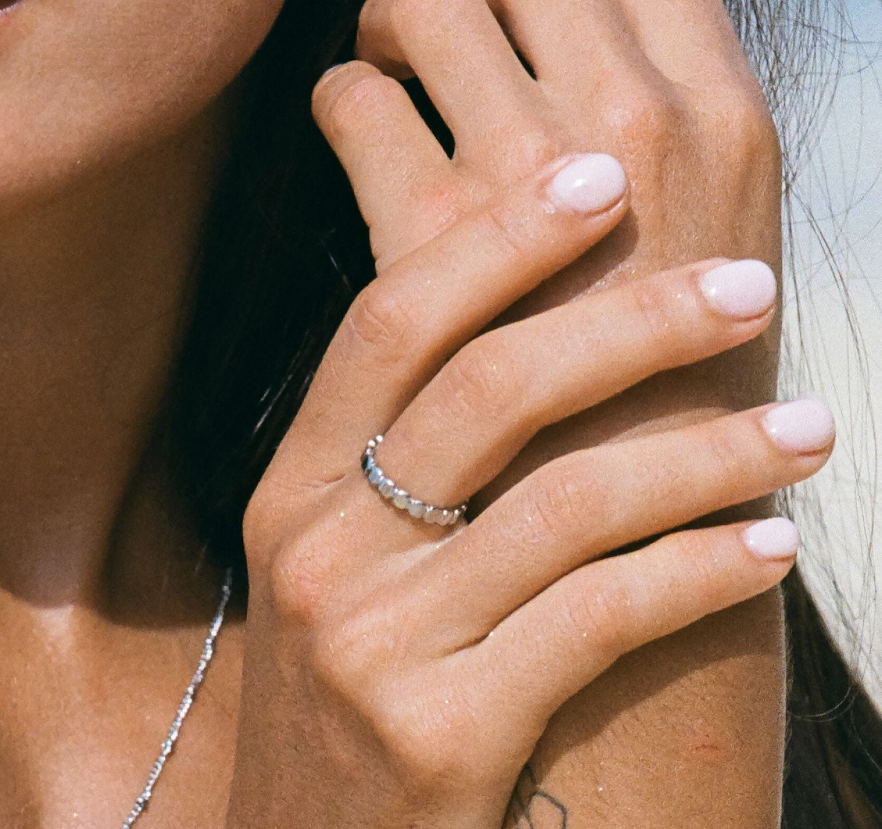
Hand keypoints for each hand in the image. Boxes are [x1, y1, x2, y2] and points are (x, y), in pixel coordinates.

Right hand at [202, 154, 828, 828]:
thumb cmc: (336, 776)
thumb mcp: (329, 617)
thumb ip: (392, 504)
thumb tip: (525, 391)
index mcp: (286, 508)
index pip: (391, 323)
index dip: (501, 238)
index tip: (603, 185)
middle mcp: (316, 559)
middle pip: (492, 383)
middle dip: (636, 315)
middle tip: (748, 288)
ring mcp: (371, 647)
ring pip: (571, 497)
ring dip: (711, 449)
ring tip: (810, 431)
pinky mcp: (443, 736)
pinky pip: (602, 616)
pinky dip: (701, 573)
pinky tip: (768, 555)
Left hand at [323, 0, 781, 472]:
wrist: (627, 538)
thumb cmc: (664, 415)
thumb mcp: (697, 266)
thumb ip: (650, 175)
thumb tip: (588, 116)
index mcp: (716, 114)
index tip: (525, 20)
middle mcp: (630, 116)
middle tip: (443, 38)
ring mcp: (527, 168)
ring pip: (432, 5)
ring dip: (399, 25)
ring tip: (392, 71)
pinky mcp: (429, 227)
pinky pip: (360, 102)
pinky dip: (348, 101)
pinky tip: (359, 138)